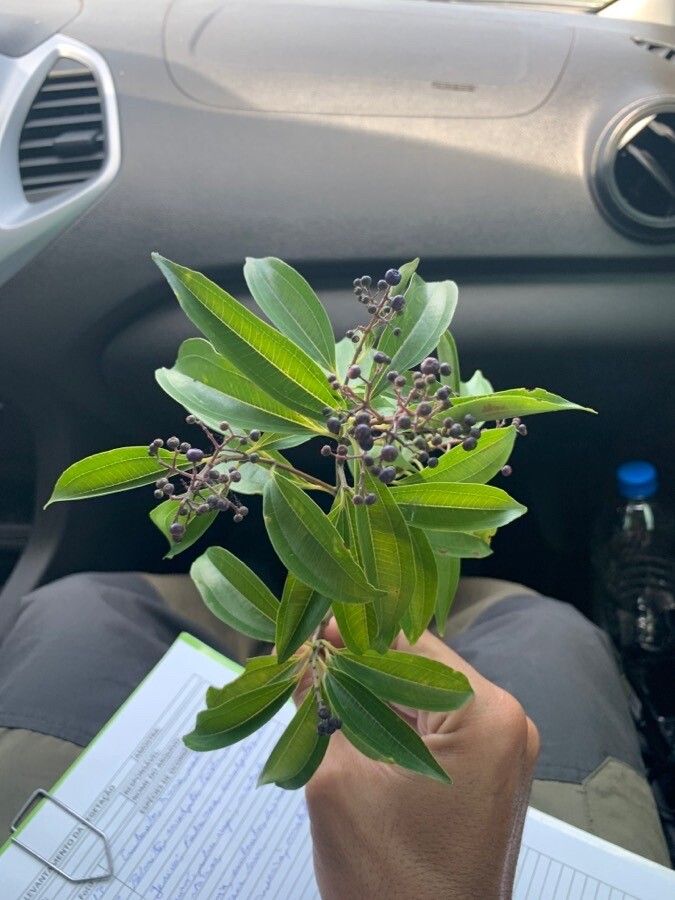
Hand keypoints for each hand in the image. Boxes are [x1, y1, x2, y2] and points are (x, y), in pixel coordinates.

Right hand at [305, 623, 538, 899]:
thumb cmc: (393, 883)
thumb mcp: (339, 783)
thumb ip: (320, 708)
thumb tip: (306, 658)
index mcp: (487, 715)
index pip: (410, 643)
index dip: (354, 632)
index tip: (310, 628)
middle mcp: (506, 724)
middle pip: (416, 670)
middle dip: (357, 667)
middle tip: (304, 660)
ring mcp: (499, 753)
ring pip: (419, 701)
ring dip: (368, 697)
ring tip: (315, 690)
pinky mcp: (484, 777)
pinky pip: (430, 731)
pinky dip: (387, 726)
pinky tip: (343, 724)